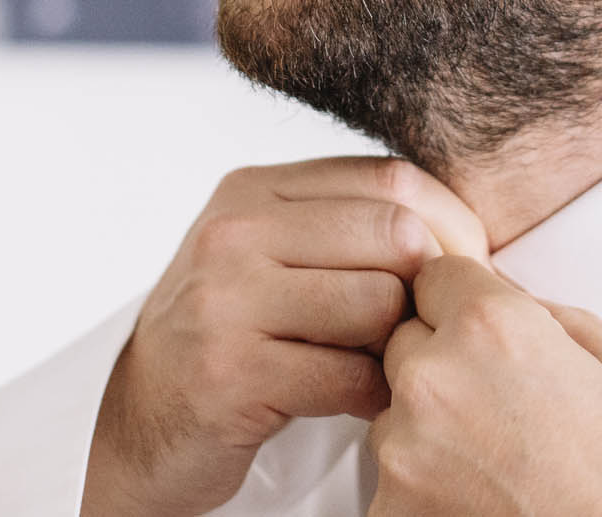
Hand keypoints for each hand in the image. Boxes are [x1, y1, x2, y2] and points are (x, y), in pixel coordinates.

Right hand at [81, 158, 488, 516]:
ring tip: (382, 365)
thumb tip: (466, 233)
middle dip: (432, 289)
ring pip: (380, 304)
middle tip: (432, 330)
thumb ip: (345, 226)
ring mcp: (226, 300)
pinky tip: (354, 402)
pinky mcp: (230, 373)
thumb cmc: (228, 338)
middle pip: (395, 233)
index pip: (390, 178)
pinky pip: (351, 377)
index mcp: (255, 189)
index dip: (450, 226)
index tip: (465, 274)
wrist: (135, 423)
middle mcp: (235, 231)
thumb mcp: (273, 255)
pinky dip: (371, 398)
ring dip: (400, 348)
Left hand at [368, 256, 601, 516]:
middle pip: (407, 343)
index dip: (463, 302)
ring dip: (432, 429)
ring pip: (395, 414)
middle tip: (506, 409)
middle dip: (446, 363)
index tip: (480, 328)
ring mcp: (405, 455)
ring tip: (504, 467)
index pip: (434, 276)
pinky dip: (426, 490)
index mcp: (495, 330)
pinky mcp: (390, 514)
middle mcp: (436, 382)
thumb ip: (559, 321)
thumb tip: (518, 302)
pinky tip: (486, 504)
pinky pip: (394, 481)